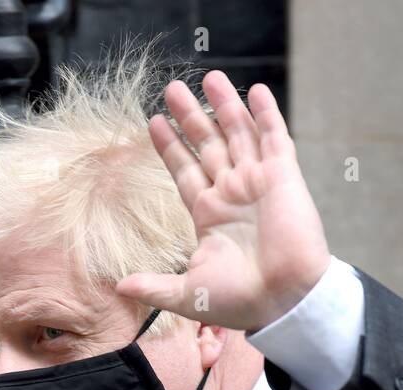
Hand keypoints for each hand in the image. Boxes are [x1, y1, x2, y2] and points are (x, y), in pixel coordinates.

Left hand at [116, 71, 330, 332]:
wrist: (285, 301)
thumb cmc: (241, 301)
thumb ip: (154, 285)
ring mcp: (258, 182)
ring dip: (225, 105)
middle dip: (191, 116)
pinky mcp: (284, 178)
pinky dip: (266, 114)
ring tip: (209, 75)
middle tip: (172, 89)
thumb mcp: (187, 293)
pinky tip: (255, 90)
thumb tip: (118, 288)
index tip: (154, 122)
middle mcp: (232, 194)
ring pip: (238, 134)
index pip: (185, 171)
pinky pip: (275, 138)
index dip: (170, 147)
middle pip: (208, 144)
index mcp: (209, 215)